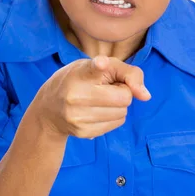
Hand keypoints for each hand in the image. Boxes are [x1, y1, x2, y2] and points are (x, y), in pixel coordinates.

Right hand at [32, 55, 150, 138]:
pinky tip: (97, 110)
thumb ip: (128, 72)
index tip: (101, 63)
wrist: (48, 109)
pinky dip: (113, 116)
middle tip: (106, 88)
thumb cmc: (79, 80)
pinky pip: (116, 123)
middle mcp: (76, 95)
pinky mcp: (82, 132)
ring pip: (122, 113)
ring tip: (99, 99)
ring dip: (118, 105)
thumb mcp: (100, 65)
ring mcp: (78, 116)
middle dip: (122, 92)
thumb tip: (146, 96)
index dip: (100, 65)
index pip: (92, 67)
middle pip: (124, 97)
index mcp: (81, 72)